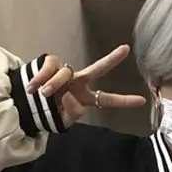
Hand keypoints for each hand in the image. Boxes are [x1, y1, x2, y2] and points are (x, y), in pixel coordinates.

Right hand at [25, 45, 145, 128]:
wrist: (28, 105)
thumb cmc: (49, 113)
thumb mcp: (64, 121)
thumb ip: (72, 113)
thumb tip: (70, 96)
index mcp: (86, 97)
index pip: (107, 100)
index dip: (123, 101)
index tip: (142, 101)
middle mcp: (79, 82)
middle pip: (98, 69)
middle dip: (111, 60)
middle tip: (126, 50)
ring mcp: (66, 72)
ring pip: (64, 75)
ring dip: (52, 85)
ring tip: (43, 94)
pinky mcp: (50, 63)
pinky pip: (48, 69)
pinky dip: (41, 78)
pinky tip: (33, 87)